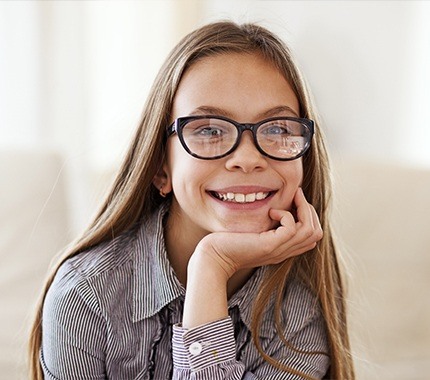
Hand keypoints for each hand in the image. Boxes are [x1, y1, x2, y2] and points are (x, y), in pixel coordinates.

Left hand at [192, 188, 322, 279]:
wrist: (214, 257)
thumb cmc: (228, 242)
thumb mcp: (254, 232)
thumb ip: (267, 225)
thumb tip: (275, 206)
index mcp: (283, 248)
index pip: (312, 236)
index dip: (309, 216)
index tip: (296, 199)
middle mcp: (284, 251)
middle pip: (316, 233)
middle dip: (310, 210)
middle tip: (296, 194)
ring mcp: (278, 250)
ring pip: (310, 230)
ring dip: (303, 208)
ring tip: (291, 196)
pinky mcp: (269, 246)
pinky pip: (292, 229)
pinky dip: (286, 215)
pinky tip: (271, 211)